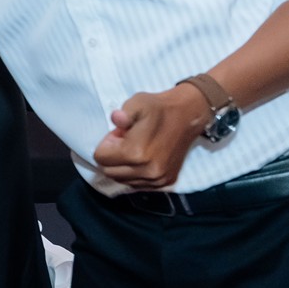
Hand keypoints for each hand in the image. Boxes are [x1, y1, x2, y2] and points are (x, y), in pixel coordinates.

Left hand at [92, 85, 212, 189]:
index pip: (100, 158)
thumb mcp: (137, 103)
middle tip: (125, 141)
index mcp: (136, 153)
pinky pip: (138, 184)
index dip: (106, 143)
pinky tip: (143, 158)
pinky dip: (134, 173)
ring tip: (135, 148)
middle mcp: (147, 171)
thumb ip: (122, 114)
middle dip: (112, 156)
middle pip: (109, 172)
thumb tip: (115, 119)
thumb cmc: (159, 108)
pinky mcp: (167, 182)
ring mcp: (158, 179)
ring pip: (123, 180)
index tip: (119, 134)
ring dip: (122, 166)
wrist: (188, 116)